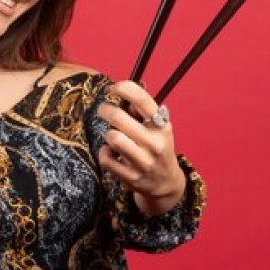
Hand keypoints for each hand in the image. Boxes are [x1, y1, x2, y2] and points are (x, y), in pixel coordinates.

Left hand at [98, 81, 186, 216]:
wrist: (165, 182)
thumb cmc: (157, 147)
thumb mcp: (157, 128)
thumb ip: (142, 110)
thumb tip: (131, 86)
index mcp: (162, 126)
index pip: (142, 100)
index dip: (123, 88)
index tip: (111, 88)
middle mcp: (154, 143)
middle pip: (118, 118)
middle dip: (105, 110)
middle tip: (103, 110)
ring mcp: (143, 162)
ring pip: (112, 138)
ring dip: (107, 134)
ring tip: (112, 136)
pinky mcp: (131, 177)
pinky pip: (106, 159)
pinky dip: (104, 153)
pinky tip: (111, 152)